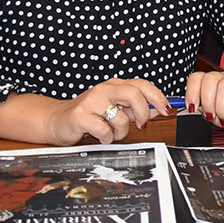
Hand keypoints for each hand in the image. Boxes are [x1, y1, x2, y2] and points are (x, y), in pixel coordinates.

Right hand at [42, 77, 170, 145]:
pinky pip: (104, 130)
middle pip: (134, 94)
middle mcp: (104, 89)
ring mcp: (91, 101)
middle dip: (143, 112)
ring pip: (120, 117)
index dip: (158, 97)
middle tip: (141, 125)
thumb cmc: (88, 115)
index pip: (142, 85)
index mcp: (114, 85)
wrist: (56, 120)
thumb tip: (157, 109)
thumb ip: (135, 110)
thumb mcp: (114, 110)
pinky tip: (101, 136)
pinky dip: (107, 138)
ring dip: (121, 131)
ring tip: (113, 133)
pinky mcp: (80, 115)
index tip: (167, 110)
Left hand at [184, 70, 223, 127]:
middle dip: (207, 102)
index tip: (192, 107)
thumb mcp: (216, 115)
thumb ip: (204, 110)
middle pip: (209, 79)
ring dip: (222, 108)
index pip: (197, 78)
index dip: (191, 92)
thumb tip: (194, 108)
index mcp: (212, 83)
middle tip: (211, 115)